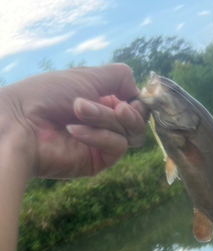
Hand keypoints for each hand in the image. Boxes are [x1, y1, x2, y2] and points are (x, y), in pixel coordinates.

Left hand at [0, 64, 146, 178]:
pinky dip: (99, 136)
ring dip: (105, 119)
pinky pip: (117, 148)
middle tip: (115, 108)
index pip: (135, 105)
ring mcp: (102, 144)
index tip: (132, 98)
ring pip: (129, 134)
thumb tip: (138, 91)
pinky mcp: (98, 162)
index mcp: (101, 101)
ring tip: (78, 110)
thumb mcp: (88, 75)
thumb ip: (119, 77)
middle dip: (126, 113)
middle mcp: (104, 123)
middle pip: (137, 122)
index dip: (138, 102)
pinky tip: (75, 130)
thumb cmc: (48, 94)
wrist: (21, 122)